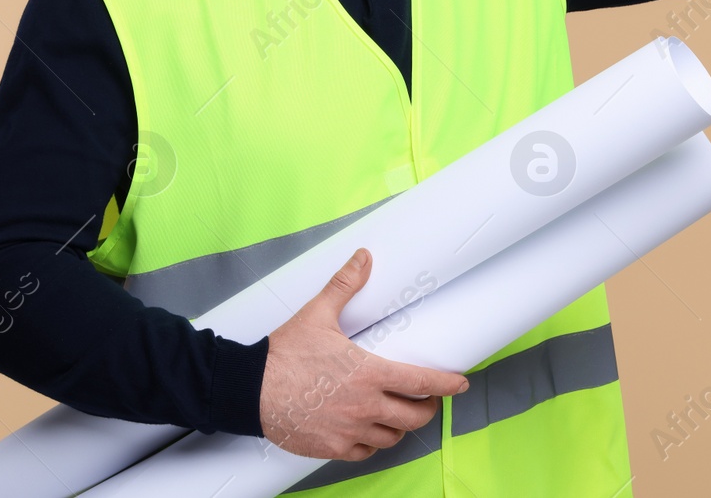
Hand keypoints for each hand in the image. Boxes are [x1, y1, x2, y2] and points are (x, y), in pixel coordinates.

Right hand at [259, 248, 469, 460]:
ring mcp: (350, 432)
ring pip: (393, 437)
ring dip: (400, 425)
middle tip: (427, 398)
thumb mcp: (317, 314)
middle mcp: (365, 407)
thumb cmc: (283, 354)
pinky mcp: (333, 449)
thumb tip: (363, 258)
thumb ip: (345, 286)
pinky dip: (373, 442)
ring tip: (397, 412)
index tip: (461, 382)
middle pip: (415, 416)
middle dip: (428, 407)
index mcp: (369, 374)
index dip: (448, 384)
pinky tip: (368, 430)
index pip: (422, 382)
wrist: (249, 389)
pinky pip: (366, 452)